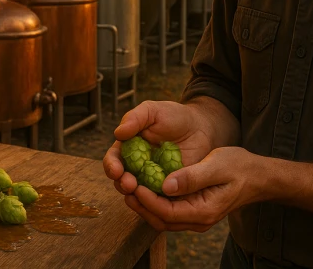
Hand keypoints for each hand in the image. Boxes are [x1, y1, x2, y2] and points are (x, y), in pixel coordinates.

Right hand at [102, 100, 216, 196]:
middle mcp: (137, 165)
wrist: (201, 127)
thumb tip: (118, 133)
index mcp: (128, 147)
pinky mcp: (169, 187)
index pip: (114, 159)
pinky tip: (157, 200)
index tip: (116, 171)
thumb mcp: (153, 111)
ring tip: (140, 192)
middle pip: (122, 179)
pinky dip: (155, 201)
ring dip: (136, 195)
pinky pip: (159, 197)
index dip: (112, 166)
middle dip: (122, 184)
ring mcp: (153, 178)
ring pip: (138, 192)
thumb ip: (135, 118)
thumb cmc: (174, 116)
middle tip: (129, 185)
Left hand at [126, 146, 263, 232]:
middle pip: (161, 220)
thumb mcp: (216, 165)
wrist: (257, 176)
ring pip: (163, 218)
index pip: (167, 212)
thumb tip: (165, 185)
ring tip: (130, 186)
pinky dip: (154, 202)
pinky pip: (169, 211)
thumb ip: (192, 177)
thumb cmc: (239, 167)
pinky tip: (145, 186)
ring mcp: (196, 218)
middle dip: (140, 205)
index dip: (147, 201)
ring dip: (144, 205)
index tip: (134, 185)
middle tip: (125, 186)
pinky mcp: (194, 210)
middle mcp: (198, 220)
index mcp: (203, 211)